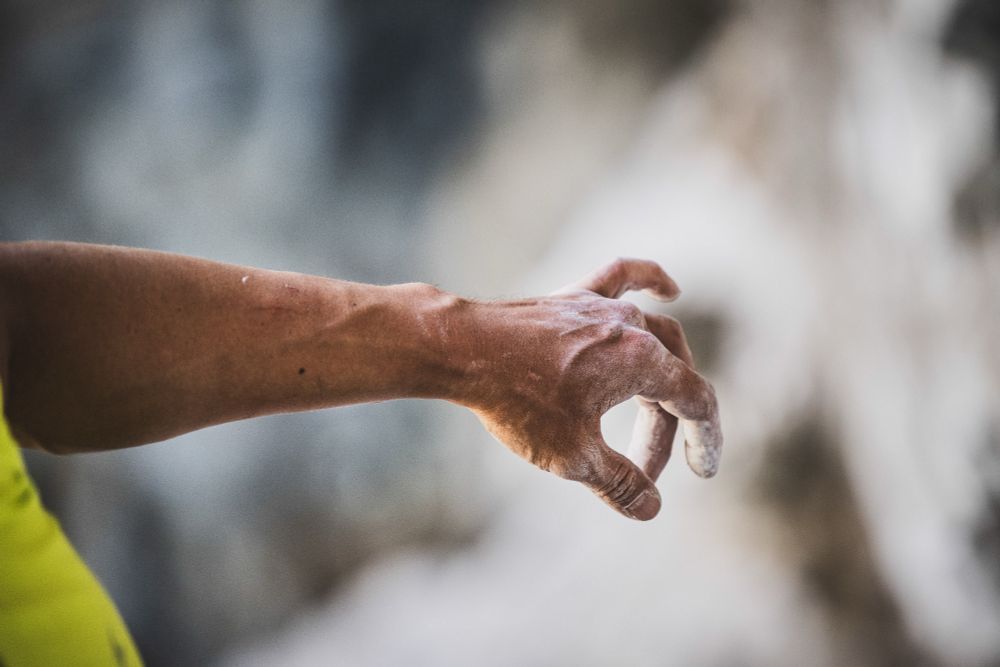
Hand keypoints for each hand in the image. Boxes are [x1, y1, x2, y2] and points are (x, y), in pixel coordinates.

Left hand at [456, 258, 722, 519]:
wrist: (462, 350)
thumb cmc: (517, 402)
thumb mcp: (573, 456)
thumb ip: (619, 482)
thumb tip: (651, 509)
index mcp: (642, 361)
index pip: (695, 400)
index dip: (706, 438)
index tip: (702, 470)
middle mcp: (631, 327)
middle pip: (670, 378)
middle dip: (663, 429)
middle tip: (644, 470)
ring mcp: (602, 307)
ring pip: (654, 338)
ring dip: (656, 383)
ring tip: (652, 416)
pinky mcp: (574, 297)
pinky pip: (622, 280)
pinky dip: (650, 283)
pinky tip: (669, 290)